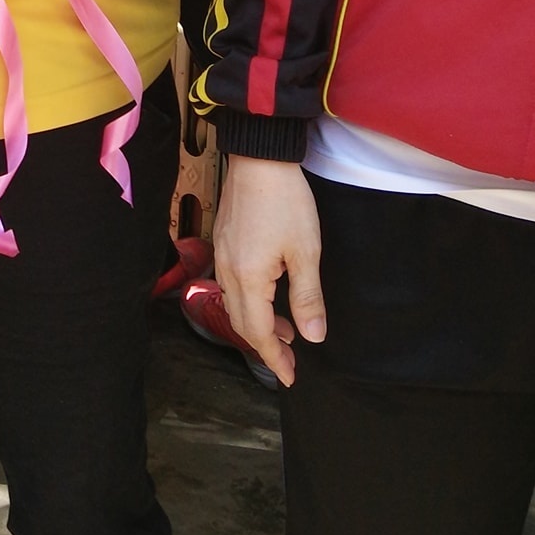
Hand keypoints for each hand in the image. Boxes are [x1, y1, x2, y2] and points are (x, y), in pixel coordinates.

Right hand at [213, 156, 326, 387]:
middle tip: (290, 360)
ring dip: (258, 323)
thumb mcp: (306, 252)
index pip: (259, 332)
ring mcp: (221, 256)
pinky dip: (249, 302)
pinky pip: (231, 285)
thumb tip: (313, 335)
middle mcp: (227, 271)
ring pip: (234, 304)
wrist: (260, 157)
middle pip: (241, 323)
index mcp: (248, 278)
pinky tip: (269, 295)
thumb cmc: (286, 202)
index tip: (290, 377)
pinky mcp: (223, 241)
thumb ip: (307, 297)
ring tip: (286, 329)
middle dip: (265, 346)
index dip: (274, 359)